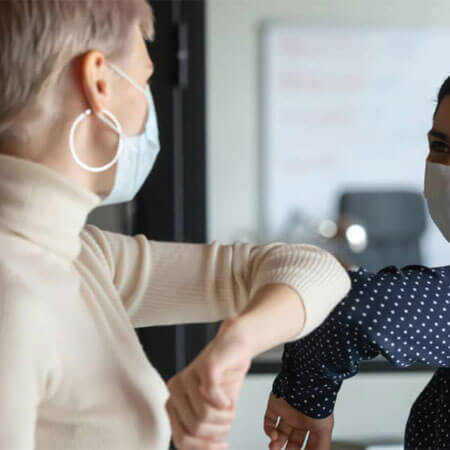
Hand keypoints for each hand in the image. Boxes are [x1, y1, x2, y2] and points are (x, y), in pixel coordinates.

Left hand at [166, 319, 251, 448]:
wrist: (236, 346)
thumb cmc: (225, 380)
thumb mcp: (212, 411)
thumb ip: (203, 430)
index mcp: (173, 402)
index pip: (182, 440)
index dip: (205, 448)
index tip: (222, 444)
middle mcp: (175, 389)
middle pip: (195, 430)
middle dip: (218, 431)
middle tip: (228, 419)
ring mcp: (188, 376)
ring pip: (204, 416)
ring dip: (225, 418)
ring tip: (230, 407)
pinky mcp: (204, 367)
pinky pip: (213, 397)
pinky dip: (227, 403)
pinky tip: (230, 398)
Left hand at [264, 393, 333, 449]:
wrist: (305, 383)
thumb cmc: (317, 403)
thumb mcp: (324, 430)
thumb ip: (321, 447)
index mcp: (312, 424)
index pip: (307, 443)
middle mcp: (299, 418)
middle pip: (292, 440)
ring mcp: (287, 411)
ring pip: (279, 432)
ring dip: (276, 443)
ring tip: (274, 448)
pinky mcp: (275, 405)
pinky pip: (269, 420)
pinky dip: (268, 430)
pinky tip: (273, 435)